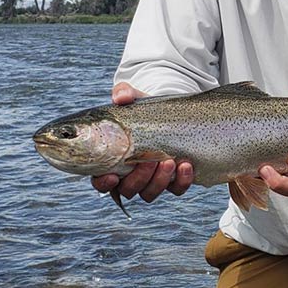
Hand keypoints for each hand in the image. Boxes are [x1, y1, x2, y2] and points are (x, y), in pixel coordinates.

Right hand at [90, 82, 194, 206]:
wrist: (169, 113)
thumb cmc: (141, 109)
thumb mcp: (132, 97)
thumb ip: (123, 93)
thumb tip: (121, 97)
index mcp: (112, 161)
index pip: (101, 182)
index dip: (104, 183)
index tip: (112, 176)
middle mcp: (129, 176)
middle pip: (128, 190)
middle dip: (139, 178)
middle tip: (150, 160)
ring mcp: (151, 181)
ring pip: (150, 193)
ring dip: (159, 181)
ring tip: (169, 161)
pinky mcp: (172, 181)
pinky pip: (176, 189)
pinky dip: (181, 181)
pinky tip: (186, 165)